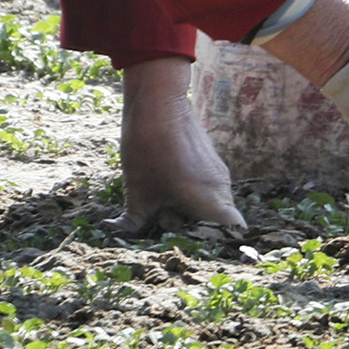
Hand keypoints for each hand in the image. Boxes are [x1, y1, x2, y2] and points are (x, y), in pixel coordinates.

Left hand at [112, 58, 245, 234]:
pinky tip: (175, 190)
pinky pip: (213, 187)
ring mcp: (220, 172)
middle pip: (225, 221)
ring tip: (174, 212)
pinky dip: (200, 195)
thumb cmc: (148, 149)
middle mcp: (222, 188)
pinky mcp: (213, 160)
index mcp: (209, 202)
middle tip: (181, 232)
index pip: (234, 232)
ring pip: (219, 203)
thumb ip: (132, 221)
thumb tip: (114, 233)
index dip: (221, 243)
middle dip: (206, 230)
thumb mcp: (136, 191)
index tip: (200, 246)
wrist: (157, 102)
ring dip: (202, 211)